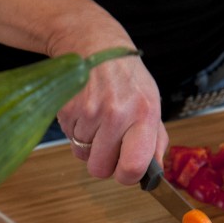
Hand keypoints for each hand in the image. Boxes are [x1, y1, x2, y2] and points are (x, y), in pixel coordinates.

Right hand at [57, 55, 168, 184]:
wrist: (96, 45)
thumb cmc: (127, 78)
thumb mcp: (151, 103)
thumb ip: (156, 140)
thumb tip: (154, 172)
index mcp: (144, 115)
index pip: (132, 168)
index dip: (126, 176)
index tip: (126, 170)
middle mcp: (116, 114)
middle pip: (100, 169)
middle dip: (103, 162)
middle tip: (109, 143)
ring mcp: (89, 112)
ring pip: (82, 155)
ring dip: (89, 143)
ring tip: (98, 119)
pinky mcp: (67, 109)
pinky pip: (69, 139)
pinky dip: (76, 131)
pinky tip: (85, 111)